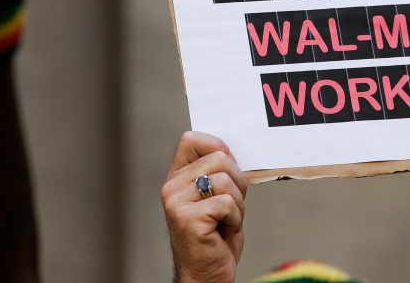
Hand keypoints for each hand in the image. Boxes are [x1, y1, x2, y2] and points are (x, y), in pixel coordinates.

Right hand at [162, 132, 248, 282]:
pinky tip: (222, 232)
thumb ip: (218, 172)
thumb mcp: (216, 196)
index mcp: (177, 177)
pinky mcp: (188, 219)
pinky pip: (226, 203)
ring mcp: (176, 203)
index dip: (217, 148)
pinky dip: (235, 219)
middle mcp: (172, 187)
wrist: (206, 275)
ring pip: (225, 180)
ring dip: (237, 204)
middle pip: (219, 159)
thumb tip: (230, 151)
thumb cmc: (216, 237)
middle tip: (230, 207)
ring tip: (225, 221)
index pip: (191, 139)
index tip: (227, 171)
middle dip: (237, 182)